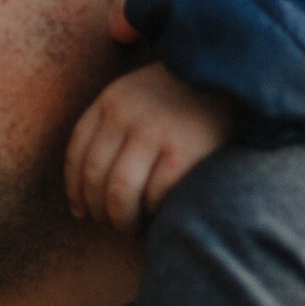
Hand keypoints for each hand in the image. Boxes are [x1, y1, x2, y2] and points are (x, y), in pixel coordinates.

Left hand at [65, 64, 232, 232]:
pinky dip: (153, 212)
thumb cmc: (181, 97)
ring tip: (131, 228)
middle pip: (95, 177)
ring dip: (122, 219)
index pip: (77, 152)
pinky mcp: (183, 151)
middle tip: (111, 224)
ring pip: (120, 192)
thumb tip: (84, 197)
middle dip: (99, 210)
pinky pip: (155, 194)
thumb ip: (112, 129)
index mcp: (110, 100)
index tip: (81, 211)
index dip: (74, 189)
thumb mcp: (138, 95)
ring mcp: (154, 133)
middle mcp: (126, 115)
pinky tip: (158, 215)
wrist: (230, 77)